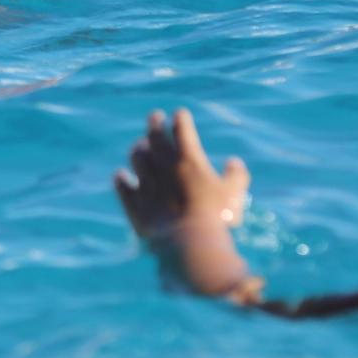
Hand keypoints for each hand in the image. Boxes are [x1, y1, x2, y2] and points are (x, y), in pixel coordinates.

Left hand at [114, 108, 249, 240]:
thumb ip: (236, 175)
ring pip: (137, 158)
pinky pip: (123, 186)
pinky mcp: (135, 204)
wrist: (189, 244)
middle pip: (154, 137)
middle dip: (155, 124)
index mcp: (189, 160)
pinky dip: (121, 179)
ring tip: (140, 146)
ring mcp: (147, 184)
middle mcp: (164, 166)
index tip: (180, 114)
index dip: (181, 119)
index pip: (182, 129)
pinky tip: (120, 176)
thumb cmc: (216, 218)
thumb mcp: (234, 194)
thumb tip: (235, 162)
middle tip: (155, 117)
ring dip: (139, 150)